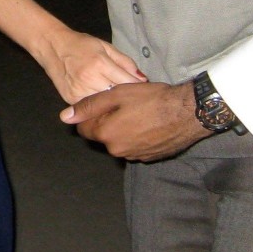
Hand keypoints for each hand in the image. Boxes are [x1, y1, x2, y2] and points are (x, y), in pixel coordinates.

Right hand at [37, 27, 144, 103]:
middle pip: (117, 96)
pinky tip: (104, 104)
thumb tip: (143, 80)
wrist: (53, 46)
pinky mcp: (71, 99)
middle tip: (135, 99)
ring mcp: (79, 91)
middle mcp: (89, 79)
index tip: (144, 91)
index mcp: (100, 64)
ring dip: (114, 105)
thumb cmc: (82, 45)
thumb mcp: (106, 47)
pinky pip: (91, 108)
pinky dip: (99, 107)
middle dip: (127, 98)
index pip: (127, 83)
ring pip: (105, 105)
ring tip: (121, 103)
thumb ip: (125, 63)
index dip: (137, 88)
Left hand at [60, 81, 209, 161]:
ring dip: (124, 129)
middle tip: (125, 104)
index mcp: (106, 134)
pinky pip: (136, 146)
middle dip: (108, 121)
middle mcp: (117, 150)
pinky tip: (150, 123)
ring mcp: (135, 156)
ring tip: (140, 112)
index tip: (104, 102)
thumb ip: (89, 105)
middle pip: (102, 134)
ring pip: (120, 141)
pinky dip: (138, 136)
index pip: (84, 128)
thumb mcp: (117, 94)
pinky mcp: (150, 158)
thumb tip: (65, 116)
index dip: (91, 113)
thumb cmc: (152, 99)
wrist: (187, 113)